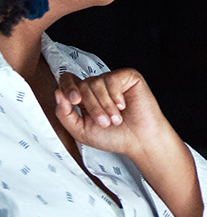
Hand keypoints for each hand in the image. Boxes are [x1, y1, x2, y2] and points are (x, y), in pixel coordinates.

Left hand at [55, 68, 170, 164]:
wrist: (139, 140)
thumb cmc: (113, 137)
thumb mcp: (81, 130)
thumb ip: (64, 114)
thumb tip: (57, 93)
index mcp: (84, 97)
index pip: (68, 81)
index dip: (68, 87)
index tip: (75, 101)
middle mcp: (97, 86)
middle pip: (82, 85)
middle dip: (92, 106)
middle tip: (104, 122)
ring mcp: (112, 80)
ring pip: (97, 83)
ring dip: (105, 105)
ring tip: (116, 119)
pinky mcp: (127, 76)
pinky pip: (113, 79)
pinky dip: (115, 96)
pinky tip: (123, 106)